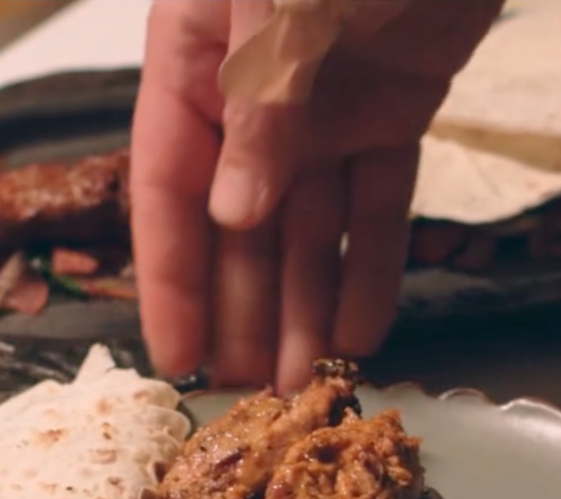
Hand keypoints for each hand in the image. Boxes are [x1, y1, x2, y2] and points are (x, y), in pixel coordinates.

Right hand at [131, 0, 501, 390]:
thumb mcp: (288, 4)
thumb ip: (259, 109)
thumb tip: (235, 216)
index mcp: (195, 64)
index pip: (168, 191)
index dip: (171, 282)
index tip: (178, 359)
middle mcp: (250, 100)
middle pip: (238, 231)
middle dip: (244, 314)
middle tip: (252, 397)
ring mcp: (322, 111)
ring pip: (307, 232)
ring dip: (306, 309)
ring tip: (307, 384)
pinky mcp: (392, 113)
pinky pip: (375, 208)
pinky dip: (373, 268)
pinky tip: (365, 332)